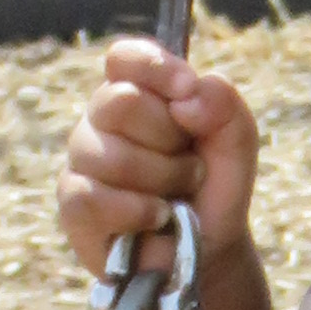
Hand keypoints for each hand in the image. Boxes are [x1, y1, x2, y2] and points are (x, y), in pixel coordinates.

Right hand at [60, 37, 259, 281]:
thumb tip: (190, 93)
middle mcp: (102, 119)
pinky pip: (92, 197)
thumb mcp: (236, 147)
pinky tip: (157, 219)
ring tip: (176, 197)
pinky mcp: (74, 203)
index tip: (186, 89)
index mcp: (140, 92)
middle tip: (190, 166)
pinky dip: (137, 211)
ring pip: (111, 156)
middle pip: (121, 102)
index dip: (153, 68)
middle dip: (169, 139)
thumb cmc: (214, 189)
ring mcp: (84, 160)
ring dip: (162, 182)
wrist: (208, 251)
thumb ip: (226, 109)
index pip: (124, 57)